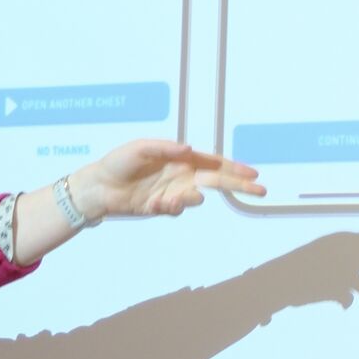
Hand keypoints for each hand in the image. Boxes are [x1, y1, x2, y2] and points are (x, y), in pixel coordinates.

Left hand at [75, 140, 264, 218]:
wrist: (98, 188)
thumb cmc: (118, 162)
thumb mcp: (140, 148)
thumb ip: (166, 148)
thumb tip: (189, 148)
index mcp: (181, 158)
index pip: (214, 162)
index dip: (234, 168)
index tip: (253, 174)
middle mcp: (181, 174)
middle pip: (217, 181)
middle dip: (239, 186)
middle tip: (260, 191)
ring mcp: (173, 191)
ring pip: (195, 199)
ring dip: (187, 200)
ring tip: (167, 199)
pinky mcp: (162, 207)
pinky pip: (175, 210)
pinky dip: (168, 207)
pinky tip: (152, 203)